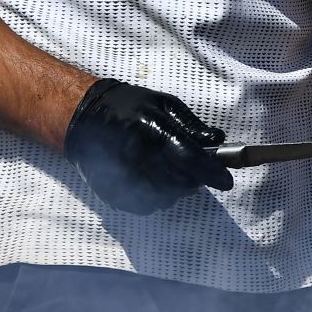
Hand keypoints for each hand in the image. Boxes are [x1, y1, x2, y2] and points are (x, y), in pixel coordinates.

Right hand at [63, 78, 233, 213]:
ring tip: (174, 175)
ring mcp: (120, 175)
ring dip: (176, 191)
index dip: (210, 172)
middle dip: (195, 181)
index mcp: (151, 127)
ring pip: (163, 198)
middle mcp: (135, 153)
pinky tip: (154, 182)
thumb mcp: (164, 104)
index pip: (188, 157)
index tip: (226, 181)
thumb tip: (217, 141)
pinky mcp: (110, 191)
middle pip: (178, 183)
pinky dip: (156, 199)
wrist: (85, 116)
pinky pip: (143, 207)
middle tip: (198, 173)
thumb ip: (191, 125)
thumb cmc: (130, 106)